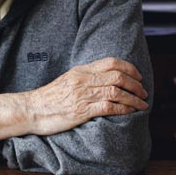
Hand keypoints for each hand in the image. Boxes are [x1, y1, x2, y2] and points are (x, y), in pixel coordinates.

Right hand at [24, 57, 148, 135]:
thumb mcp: (67, 81)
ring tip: (142, 104)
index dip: (129, 68)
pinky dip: (124, 109)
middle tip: (144, 92)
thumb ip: (84, 78)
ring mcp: (83, 95)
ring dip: (134, 98)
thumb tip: (103, 79)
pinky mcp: (82, 110)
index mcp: (81, 70)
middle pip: (118, 76)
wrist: (31, 109)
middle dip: (136, 84)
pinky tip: (130, 112)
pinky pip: (109, 107)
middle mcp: (83, 80)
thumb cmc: (49, 98)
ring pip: (117, 91)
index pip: (110, 62)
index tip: (138, 76)